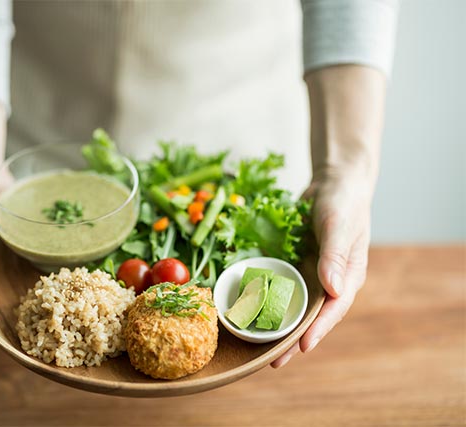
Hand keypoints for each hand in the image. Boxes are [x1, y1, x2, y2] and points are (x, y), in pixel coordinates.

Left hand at [271, 167, 370, 367]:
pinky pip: (283, 286)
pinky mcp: (298, 264)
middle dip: (294, 339)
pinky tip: (252, 311)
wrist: (334, 182)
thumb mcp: (339, 225)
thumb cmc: (343, 202)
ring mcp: (313, 273)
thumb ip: (335, 256)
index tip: (302, 347)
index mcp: (348, 276)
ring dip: (280, 325)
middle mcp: (330, 280)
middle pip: (312, 315)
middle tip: (273, 362)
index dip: (318, 329)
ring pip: (295, 305)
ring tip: (259, 348)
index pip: (334, 308)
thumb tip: (335, 291)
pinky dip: (270, 299)